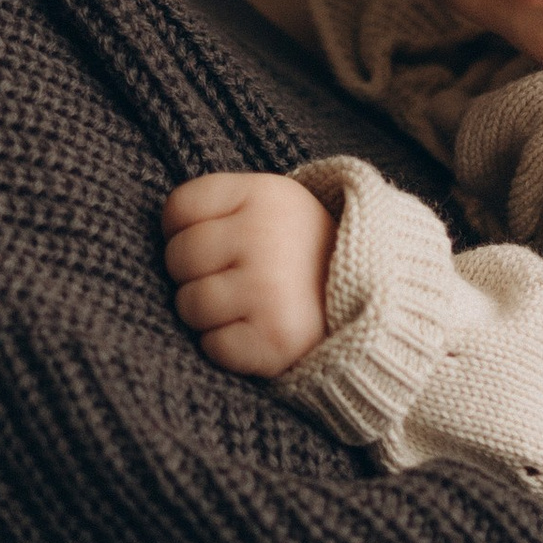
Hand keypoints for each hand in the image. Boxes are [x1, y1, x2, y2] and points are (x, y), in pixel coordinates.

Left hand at [164, 174, 336, 377]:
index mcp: (264, 194)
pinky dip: (229, 348)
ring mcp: (268, 288)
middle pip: (177, 257)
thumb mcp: (277, 207)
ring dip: (209, 315)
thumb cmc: (307, 257)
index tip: (214, 244)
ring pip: (188, 304)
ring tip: (247, 307)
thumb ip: (226, 207)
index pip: (178, 208)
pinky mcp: (272, 339)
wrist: (380, 307)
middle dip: (195, 275)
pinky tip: (257, 333)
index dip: (183, 230)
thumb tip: (163, 230)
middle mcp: (264, 235)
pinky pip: (212, 347)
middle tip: (233, 280)